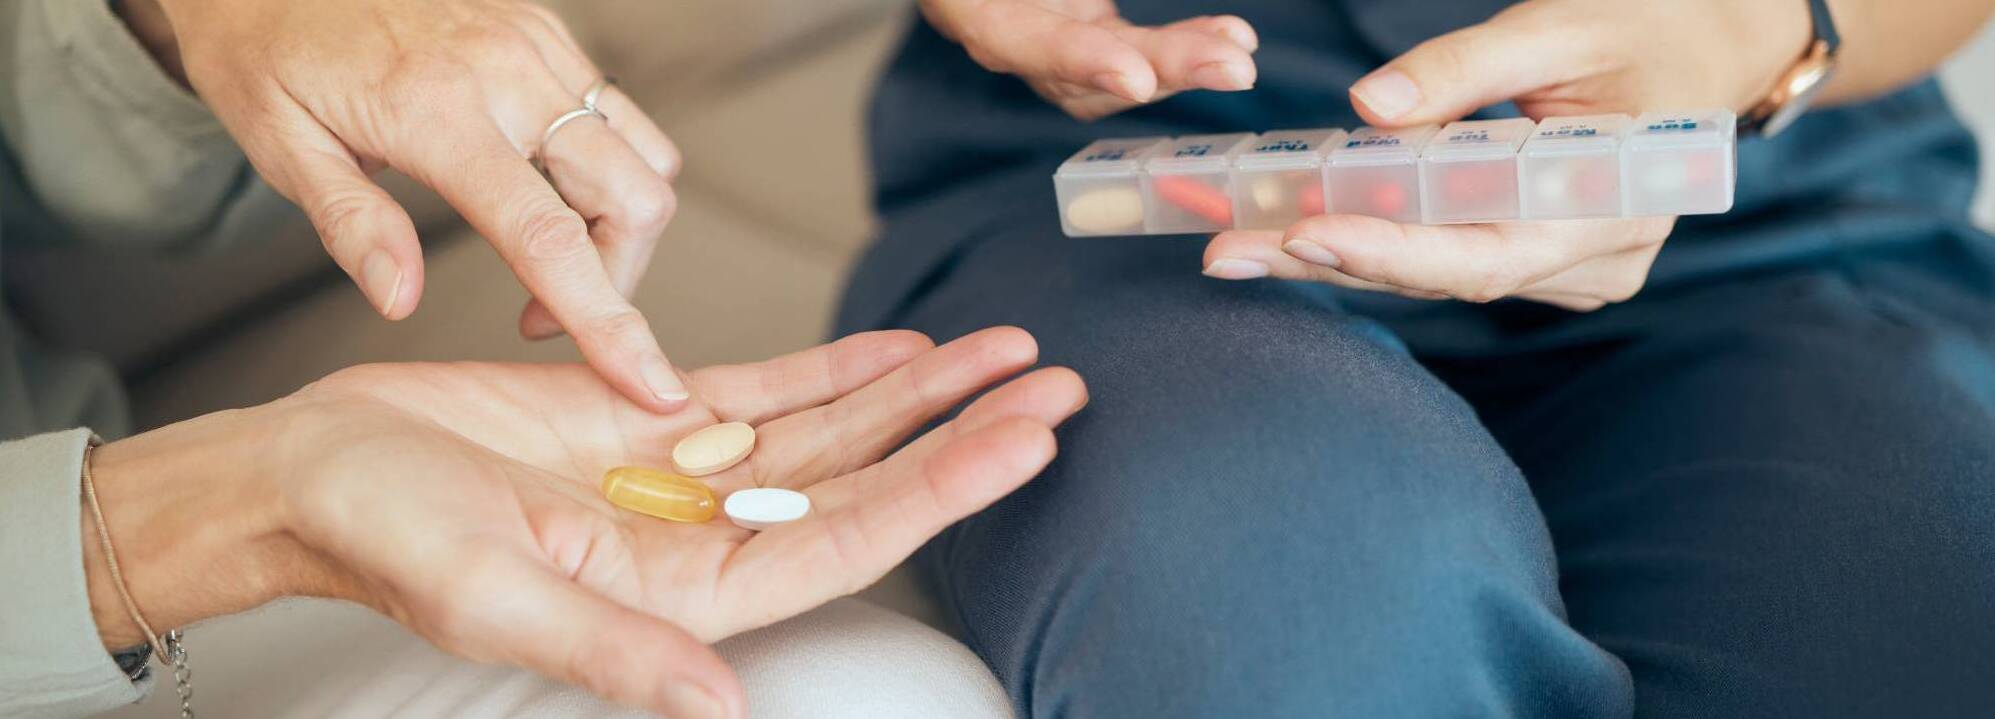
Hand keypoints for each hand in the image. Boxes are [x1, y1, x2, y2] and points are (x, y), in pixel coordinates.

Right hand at [83, 328, 1085, 717]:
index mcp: (685, 595)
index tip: (1025, 441)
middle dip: (962, 433)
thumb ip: (615, 653)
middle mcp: (703, 538)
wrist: (315, 470)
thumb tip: (717, 711)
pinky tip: (902, 347)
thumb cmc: (385, 539)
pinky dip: (838, 366)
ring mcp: (685, 478)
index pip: (848, 538)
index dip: (943, 488)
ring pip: (831, 430)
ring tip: (1004, 352)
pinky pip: (769, 390)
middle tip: (1055, 383)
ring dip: (918, 391)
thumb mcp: (493, 595)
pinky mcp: (651, 421)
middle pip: (865, 479)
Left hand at [135, 0, 690, 409]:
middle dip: (619, 277)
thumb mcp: (282, 148)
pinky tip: (545, 186)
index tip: (650, 384)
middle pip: (633, 198)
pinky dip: (610, 170)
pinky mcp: (546, 30)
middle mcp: (506, 72)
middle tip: (547, 308)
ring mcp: (535, 45)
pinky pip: (620, 114)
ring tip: (550, 248)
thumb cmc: (268, 56)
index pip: (549, 237)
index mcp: (437, 112)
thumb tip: (401, 301)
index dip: (607, 320)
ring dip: (622, 224)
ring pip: (646, 157)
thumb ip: (350, 226)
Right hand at [920, 0, 1259, 119]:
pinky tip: (1231, 41)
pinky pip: (1124, 52)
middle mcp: (989, 22)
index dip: (1070, 59)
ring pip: (1101, 78)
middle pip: (1070, 71)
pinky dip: (1175, 50)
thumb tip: (1104, 8)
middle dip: (1157, 68)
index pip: (1004, 37)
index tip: (1134, 79)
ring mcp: (1034, 29)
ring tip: (1239, 56)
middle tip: (1230, 66)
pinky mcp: (1073, 26)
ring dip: (1177, 68)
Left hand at [1202, 0, 1811, 309]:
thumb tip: (1366, 109)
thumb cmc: (1645, 26)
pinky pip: (1447, 257)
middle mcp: (1592, 262)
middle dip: (1326, 261)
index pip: (1481, 255)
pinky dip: (1375, 239)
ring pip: (1435, 273)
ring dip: (1336, 254)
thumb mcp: (1559, 24)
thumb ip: (1463, 69)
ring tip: (1234, 237)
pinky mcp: (1541, 263)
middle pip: (1439, 276)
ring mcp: (1569, 272)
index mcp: (1611, 206)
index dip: (1386, 252)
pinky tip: (1294, 225)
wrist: (1711, 51)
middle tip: (1220, 253)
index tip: (1298, 233)